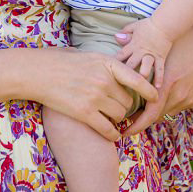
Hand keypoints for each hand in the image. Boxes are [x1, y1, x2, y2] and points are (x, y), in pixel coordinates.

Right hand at [33, 47, 157, 141]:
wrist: (37, 72)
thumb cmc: (62, 61)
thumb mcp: (90, 56)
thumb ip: (107, 65)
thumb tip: (123, 68)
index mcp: (108, 64)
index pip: (137, 79)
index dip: (150, 90)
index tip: (155, 97)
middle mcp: (104, 81)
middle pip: (128, 101)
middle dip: (127, 107)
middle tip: (122, 110)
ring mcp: (94, 97)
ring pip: (120, 115)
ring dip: (118, 119)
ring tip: (113, 119)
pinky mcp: (83, 113)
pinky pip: (107, 128)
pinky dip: (112, 134)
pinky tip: (113, 135)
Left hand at [116, 16, 172, 89]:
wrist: (164, 24)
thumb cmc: (149, 25)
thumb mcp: (134, 26)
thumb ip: (125, 32)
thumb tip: (115, 36)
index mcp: (132, 45)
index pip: (120, 55)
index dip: (113, 63)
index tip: (107, 73)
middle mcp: (140, 52)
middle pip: (130, 64)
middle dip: (125, 74)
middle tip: (119, 85)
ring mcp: (151, 55)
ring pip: (145, 67)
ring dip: (142, 76)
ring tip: (139, 87)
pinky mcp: (160, 57)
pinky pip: (160, 68)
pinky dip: (159, 77)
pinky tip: (157, 87)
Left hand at [122, 8, 192, 135]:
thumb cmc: (183, 38)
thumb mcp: (160, 45)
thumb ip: (136, 44)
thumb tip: (116, 37)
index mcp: (168, 85)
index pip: (149, 116)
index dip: (136, 127)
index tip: (124, 132)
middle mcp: (179, 95)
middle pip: (156, 116)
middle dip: (142, 118)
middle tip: (129, 117)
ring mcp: (190, 97)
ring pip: (167, 112)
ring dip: (156, 110)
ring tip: (144, 104)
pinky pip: (178, 107)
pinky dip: (168, 104)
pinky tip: (162, 95)